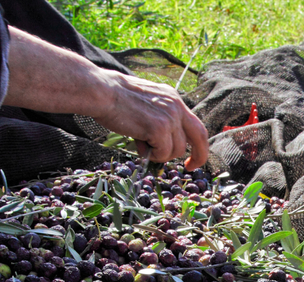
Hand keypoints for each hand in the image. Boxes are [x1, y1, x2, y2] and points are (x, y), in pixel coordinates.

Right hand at [2, 27, 208, 168]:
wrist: (102, 91)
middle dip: (198, 156)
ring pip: (177, 150)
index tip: (193, 156)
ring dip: (160, 153)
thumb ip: (160, 119)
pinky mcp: (159, 128)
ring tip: (142, 142)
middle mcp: (176, 106)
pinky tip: (138, 142)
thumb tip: (164, 144)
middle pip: (200, 137)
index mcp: (174, 99)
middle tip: (189, 168)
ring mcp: (169, 117)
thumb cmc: (115, 99)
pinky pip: (163, 153)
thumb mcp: (146, 104)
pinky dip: (152, 154)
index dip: (198, 143)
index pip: (196, 124)